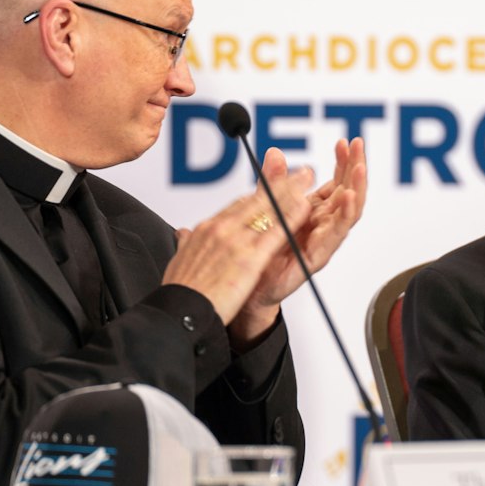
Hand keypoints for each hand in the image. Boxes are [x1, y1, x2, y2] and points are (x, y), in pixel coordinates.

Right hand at [161, 181, 309, 329]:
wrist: (178, 312)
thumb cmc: (179, 293)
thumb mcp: (178, 261)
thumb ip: (185, 244)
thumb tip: (182, 234)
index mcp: (205, 230)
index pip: (237, 206)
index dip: (258, 196)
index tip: (270, 189)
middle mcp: (221, 229)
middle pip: (256, 200)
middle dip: (279, 184)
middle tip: (297, 173)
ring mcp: (236, 241)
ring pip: (268, 209)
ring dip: (290, 192)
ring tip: (306, 180)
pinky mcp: (249, 258)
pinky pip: (276, 231)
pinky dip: (291, 217)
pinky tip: (305, 207)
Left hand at [230, 138, 367, 342]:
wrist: (246, 290)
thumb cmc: (259, 254)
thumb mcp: (264, 209)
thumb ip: (272, 183)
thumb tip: (275, 153)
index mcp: (312, 212)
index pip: (336, 183)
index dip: (343, 162)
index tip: (346, 142)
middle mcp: (321, 226)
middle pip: (348, 193)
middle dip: (355, 168)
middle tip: (358, 146)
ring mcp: (320, 241)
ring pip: (348, 213)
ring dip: (356, 188)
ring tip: (359, 169)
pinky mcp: (315, 257)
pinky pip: (335, 236)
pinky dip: (344, 216)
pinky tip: (348, 198)